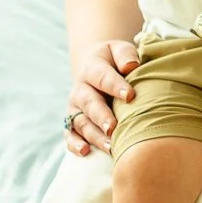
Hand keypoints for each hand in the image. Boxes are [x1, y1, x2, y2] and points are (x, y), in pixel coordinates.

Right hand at [64, 38, 140, 155]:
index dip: (115, 86)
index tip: (130, 96)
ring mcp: (75, 107)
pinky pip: (70, 135)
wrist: (96, 67)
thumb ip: (125, 55)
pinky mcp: (72, 122)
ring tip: (110, 146)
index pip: (103, 77)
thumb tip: (131, 66)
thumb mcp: (120, 50)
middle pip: (89, 103)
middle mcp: (81, 89)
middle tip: (114, 127)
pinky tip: (85, 152)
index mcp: (93, 68)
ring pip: (81, 122)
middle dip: (101, 116)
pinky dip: (74, 144)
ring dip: (94, 135)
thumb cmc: (116, 61)